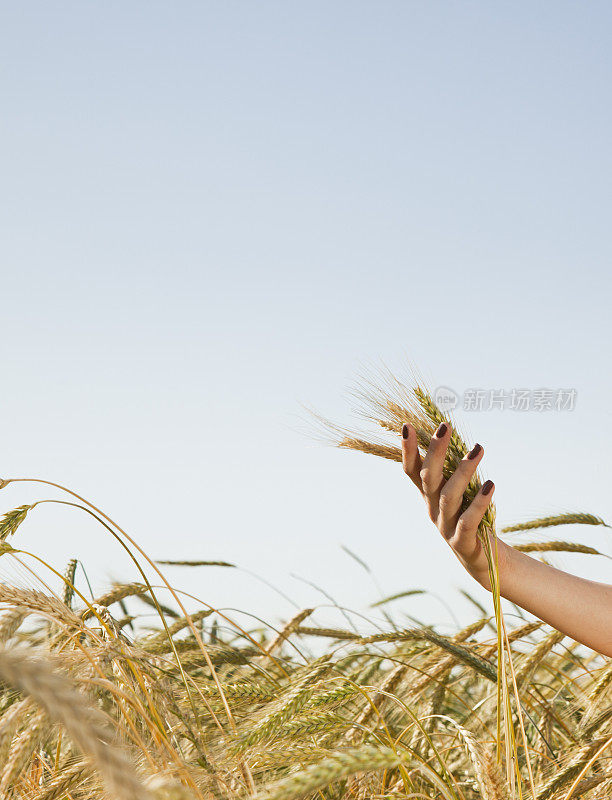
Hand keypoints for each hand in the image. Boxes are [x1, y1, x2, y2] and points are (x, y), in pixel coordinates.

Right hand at [400, 421, 508, 591]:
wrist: (483, 559)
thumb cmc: (470, 516)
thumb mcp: (457, 492)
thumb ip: (451, 470)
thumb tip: (450, 436)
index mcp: (428, 496)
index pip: (412, 471)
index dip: (407, 450)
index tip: (407, 426)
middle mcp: (432, 509)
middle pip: (428, 478)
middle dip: (435, 451)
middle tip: (445, 427)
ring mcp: (445, 526)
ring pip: (449, 496)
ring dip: (463, 471)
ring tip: (478, 449)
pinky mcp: (462, 542)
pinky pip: (468, 520)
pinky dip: (478, 503)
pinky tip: (490, 486)